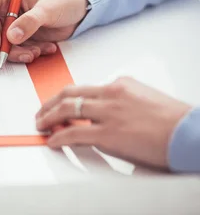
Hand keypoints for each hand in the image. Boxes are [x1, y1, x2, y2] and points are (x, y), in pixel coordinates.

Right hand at [0, 0, 88, 62]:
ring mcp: (8, 24)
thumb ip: (30, 21)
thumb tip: (11, 36)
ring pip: (0, 46)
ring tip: (39, 51)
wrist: (78, 9)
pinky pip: (13, 51)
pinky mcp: (17, 36)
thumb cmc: (64, 0)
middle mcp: (1, 9)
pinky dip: (27, 53)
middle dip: (6, 48)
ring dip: (19, 53)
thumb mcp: (49, 8)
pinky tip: (45, 48)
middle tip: (28, 53)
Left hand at [35, 77, 192, 169]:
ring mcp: (108, 113)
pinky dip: (58, 136)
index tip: (57, 103)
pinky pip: (73, 133)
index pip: (84, 88)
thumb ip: (123, 99)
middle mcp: (111, 94)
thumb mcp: (145, 97)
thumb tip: (107, 110)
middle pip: (69, 94)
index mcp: (120, 84)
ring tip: (41, 125)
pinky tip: (52, 140)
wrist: (189, 133)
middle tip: (41, 112)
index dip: (66, 97)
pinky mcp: (107, 134)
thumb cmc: (174, 120)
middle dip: (50, 104)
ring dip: (49, 118)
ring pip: (67, 110)